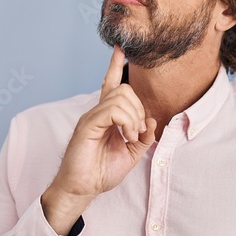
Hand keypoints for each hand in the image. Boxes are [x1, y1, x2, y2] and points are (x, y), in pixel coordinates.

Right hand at [41, 45, 156, 231]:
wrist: (83, 188)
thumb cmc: (101, 172)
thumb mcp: (131, 155)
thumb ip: (143, 138)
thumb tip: (152, 122)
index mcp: (106, 116)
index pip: (111, 84)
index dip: (115, 65)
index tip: (121, 48)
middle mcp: (97, 112)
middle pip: (124, 89)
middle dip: (139, 108)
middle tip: (139, 132)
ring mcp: (91, 117)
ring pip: (120, 97)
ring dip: (134, 118)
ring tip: (130, 137)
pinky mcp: (87, 125)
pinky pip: (112, 111)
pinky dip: (126, 123)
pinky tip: (125, 137)